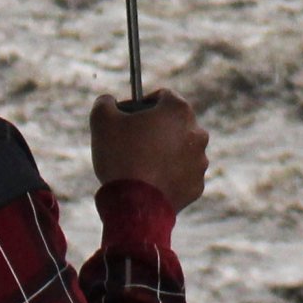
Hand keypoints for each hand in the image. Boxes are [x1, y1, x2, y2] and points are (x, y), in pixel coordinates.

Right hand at [91, 90, 209, 211]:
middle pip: (173, 124)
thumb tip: (108, 102)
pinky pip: (181, 175)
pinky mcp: (196, 186)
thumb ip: (105, 102)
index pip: (161, 97)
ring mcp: (199, 162)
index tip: (127, 119)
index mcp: (179, 110)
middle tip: (131, 143)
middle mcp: (197, 133)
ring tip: (139, 166)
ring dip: (163, 153)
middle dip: (155, 130)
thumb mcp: (102, 120)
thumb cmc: (120, 157)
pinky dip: (168, 176)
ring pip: (179, 150)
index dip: (141, 106)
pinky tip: (149, 183)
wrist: (134, 205)